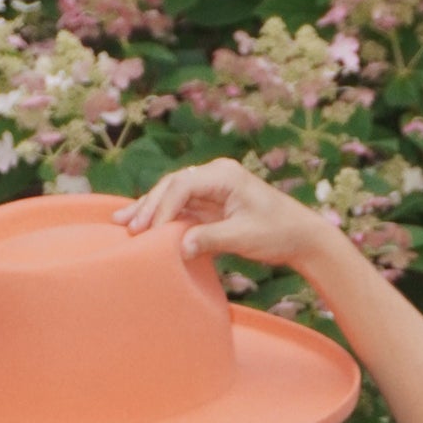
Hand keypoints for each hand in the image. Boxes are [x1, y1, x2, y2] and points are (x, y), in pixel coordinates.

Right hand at [110, 157, 332, 271]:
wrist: (300, 236)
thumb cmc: (277, 233)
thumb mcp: (243, 237)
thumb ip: (210, 239)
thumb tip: (180, 247)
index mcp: (224, 175)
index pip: (183, 185)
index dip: (162, 207)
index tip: (149, 231)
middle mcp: (215, 176)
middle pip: (172, 186)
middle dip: (148, 206)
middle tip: (127, 227)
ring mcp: (212, 188)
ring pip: (172, 195)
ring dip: (149, 209)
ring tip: (122, 223)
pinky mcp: (211, 204)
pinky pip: (181, 208)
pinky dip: (162, 217)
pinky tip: (142, 224)